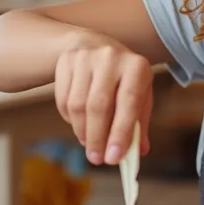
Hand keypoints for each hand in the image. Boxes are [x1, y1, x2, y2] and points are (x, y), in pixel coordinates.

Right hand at [54, 32, 152, 165]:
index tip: (114, 158)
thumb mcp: (139, 94)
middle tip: (97, 159)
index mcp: (137, 66)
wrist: (94, 45)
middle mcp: (111, 57)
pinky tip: (79, 123)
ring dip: (82, 131)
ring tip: (89, 142)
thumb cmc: (123, 78)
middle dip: (97, 138)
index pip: (129, 103)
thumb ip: (139, 124)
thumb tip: (137, 152)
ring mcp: (86, 57)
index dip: (121, 132)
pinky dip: (70, 119)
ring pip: (78, 106)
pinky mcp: (66, 62)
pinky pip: (64, 100)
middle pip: (99, 106)